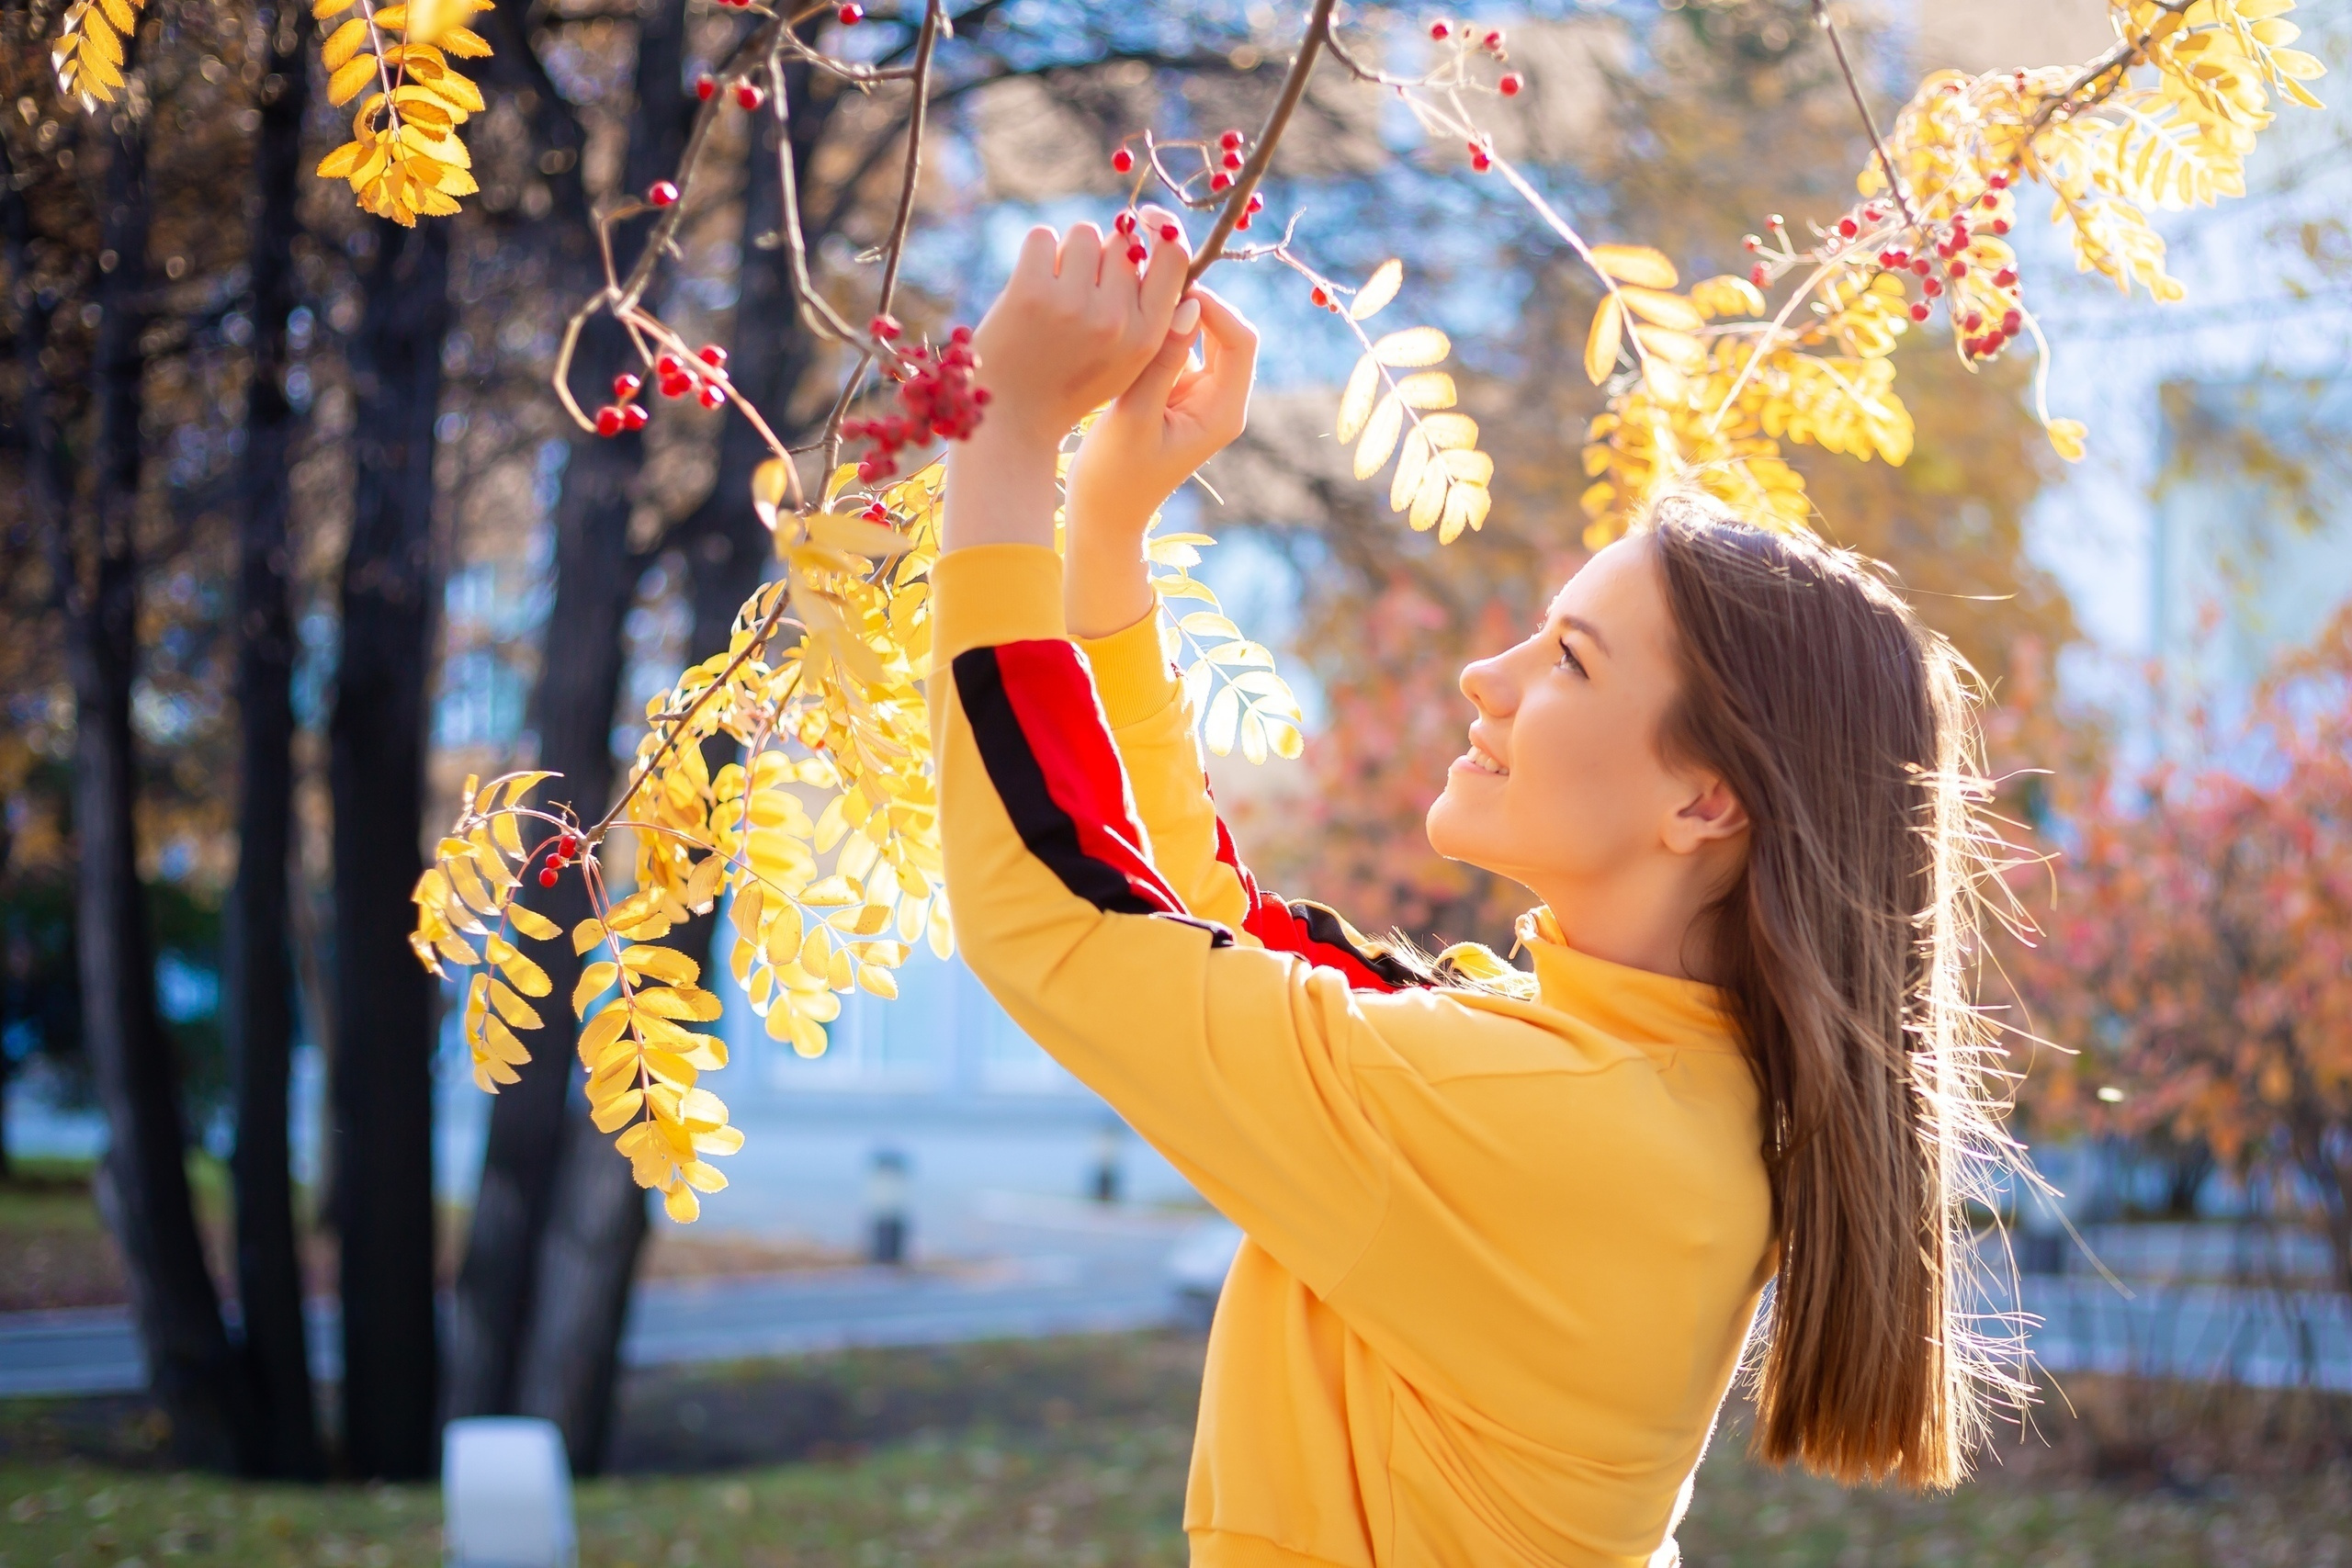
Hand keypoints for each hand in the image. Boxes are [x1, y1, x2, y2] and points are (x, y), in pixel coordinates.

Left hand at [943, 220, 1190, 553]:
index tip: (1146, 223)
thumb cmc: (1070, 385)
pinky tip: (1028, 290)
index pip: (1173, 257)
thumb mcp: (1127, 362)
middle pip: (1124, 242)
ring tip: (1053, 294)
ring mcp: (1074, 304)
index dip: (1160, 232)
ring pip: (1085, 234)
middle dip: (1102, 256)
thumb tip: (1154, 237)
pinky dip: (1036, 256)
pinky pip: (1044, 238)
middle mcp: (1117, 320)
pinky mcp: (1031, 292)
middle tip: (1078, 294)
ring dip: (1068, 254)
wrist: (1011, 421)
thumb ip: (1148, 310)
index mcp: (1147, 337)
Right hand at [1065, 224, 1258, 637]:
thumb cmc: (1115, 476)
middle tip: (1151, 273)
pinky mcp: (1175, 390)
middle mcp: (1220, 399)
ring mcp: (1199, 394)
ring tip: (1133, 289)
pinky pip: (1176, 345)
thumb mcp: (1134, 415)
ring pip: (1199, 332)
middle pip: (1224, 328)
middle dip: (1192, 298)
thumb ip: (1161, 361)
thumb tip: (1188, 305)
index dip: (1213, 303)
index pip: (1239, 338)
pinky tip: (1125, 312)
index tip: (1170, 287)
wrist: (1101, 515)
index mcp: (1224, 410)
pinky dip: (1156, 326)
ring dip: (1171, 309)